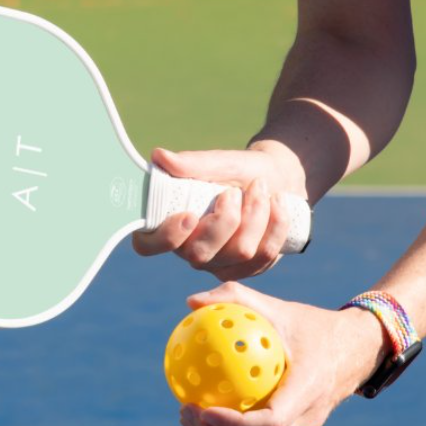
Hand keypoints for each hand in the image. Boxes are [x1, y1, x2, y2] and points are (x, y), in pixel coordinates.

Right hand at [132, 146, 306, 280]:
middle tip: (234, 191)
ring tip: (260, 189)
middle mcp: (189, 250)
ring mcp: (218, 264)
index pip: (148, 245)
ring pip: (239, 253)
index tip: (189, 215)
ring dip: (256, 214)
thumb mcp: (218, 162)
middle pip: (200, 254)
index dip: (166, 237)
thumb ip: (190, 164)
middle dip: (226, 220)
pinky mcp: (247, 269)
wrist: (276, 179)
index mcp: (169, 224)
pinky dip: (276, 224)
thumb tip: (159, 156)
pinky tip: (277, 202)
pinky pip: (263, 255)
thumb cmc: (237, 171)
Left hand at [178, 282, 388, 425]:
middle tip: (185, 411)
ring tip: (187, 418)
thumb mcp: (278, 307)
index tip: (203, 409)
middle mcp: (307, 418)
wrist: (355, 349)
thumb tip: (191, 302)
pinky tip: (202, 417)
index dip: (233, 425)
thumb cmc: (311, 325)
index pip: (271, 423)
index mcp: (308, 390)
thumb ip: (235, 298)